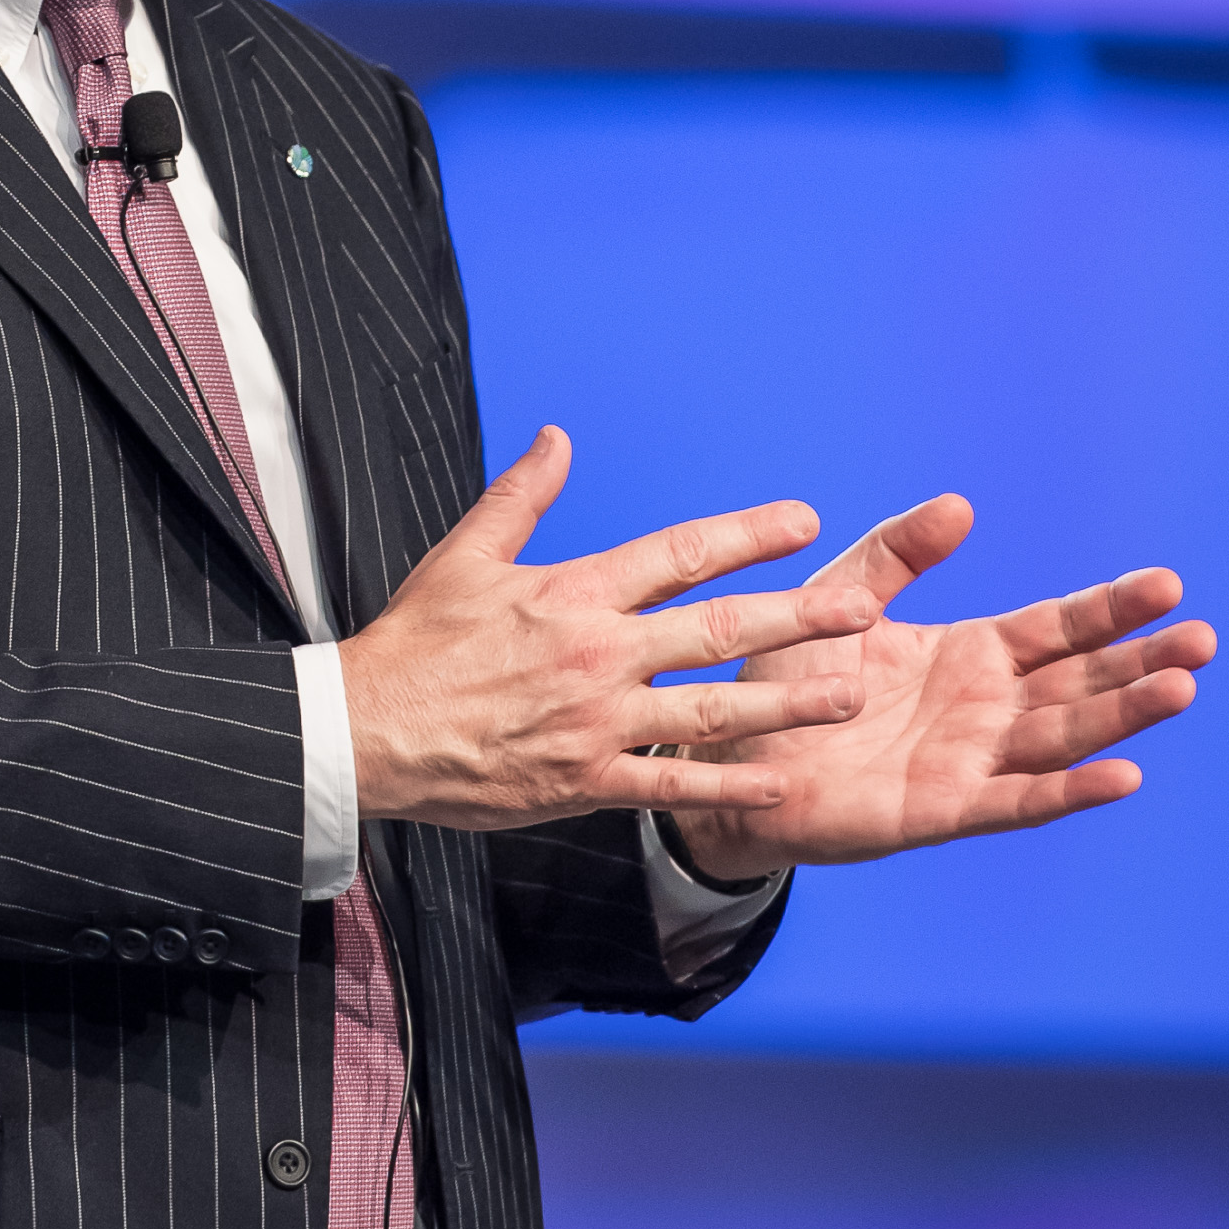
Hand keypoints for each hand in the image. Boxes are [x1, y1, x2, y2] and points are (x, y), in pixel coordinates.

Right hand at [341, 426, 879, 830]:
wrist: (368, 731)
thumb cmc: (413, 642)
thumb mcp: (463, 555)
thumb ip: (520, 496)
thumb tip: (556, 439)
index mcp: (573, 593)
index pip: (678, 553)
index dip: (746, 534)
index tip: (802, 522)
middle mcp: (598, 653)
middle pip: (717, 628)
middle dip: (796, 616)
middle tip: (860, 610)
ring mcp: (597, 721)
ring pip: (711, 709)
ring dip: (785, 703)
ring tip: (845, 694)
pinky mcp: (585, 780)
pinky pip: (670, 784)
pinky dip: (726, 788)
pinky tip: (778, 786)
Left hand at [669, 494, 1214, 880]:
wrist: (728, 756)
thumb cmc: (788, 678)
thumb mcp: (843, 598)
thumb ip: (896, 554)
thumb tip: (959, 506)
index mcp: (971, 656)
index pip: (1057, 628)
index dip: (1110, 608)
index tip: (1166, 582)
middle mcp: (986, 710)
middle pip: (1080, 683)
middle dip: (1140, 661)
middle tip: (1200, 638)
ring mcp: (972, 762)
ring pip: (1064, 738)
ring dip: (1122, 717)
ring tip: (1179, 689)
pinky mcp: (942, 811)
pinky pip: (1017, 802)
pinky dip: (1070, 792)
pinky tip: (1122, 776)